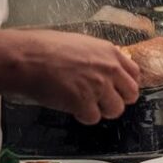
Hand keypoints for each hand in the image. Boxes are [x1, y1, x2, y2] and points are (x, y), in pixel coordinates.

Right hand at [6, 30, 140, 125]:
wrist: (28, 58)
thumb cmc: (46, 48)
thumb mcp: (82, 43)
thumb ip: (99, 57)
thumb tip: (104, 69)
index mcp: (110, 53)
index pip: (134, 74)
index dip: (125, 84)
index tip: (117, 89)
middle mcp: (109, 69)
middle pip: (131, 94)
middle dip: (118, 100)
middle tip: (102, 101)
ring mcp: (98, 86)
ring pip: (116, 110)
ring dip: (101, 110)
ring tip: (85, 104)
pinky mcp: (84, 102)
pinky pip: (93, 118)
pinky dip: (83, 116)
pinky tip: (71, 107)